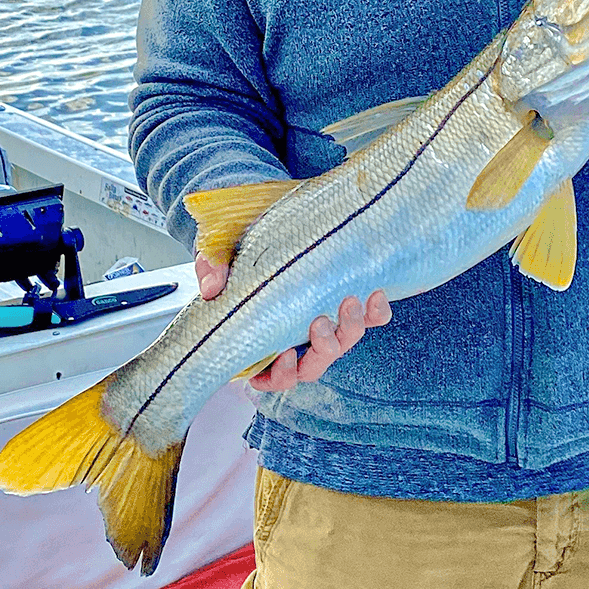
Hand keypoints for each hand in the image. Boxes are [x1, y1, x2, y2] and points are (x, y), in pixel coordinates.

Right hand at [194, 252, 391, 389]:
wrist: (267, 213)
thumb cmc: (240, 245)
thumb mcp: (218, 253)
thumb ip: (211, 268)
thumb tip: (212, 287)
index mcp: (262, 337)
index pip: (271, 375)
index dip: (280, 374)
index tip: (285, 353)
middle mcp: (296, 336)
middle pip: (314, 365)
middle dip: (323, 350)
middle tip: (320, 323)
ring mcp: (325, 321)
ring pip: (343, 343)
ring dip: (349, 330)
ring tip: (349, 302)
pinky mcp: (348, 300)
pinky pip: (371, 318)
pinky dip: (376, 313)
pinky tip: (375, 295)